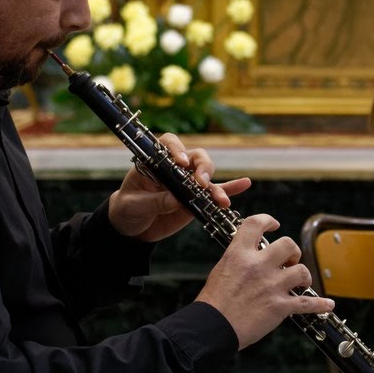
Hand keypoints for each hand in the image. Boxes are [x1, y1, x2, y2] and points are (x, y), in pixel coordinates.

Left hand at [107, 133, 252, 242]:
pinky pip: (215, 191)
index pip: (168, 144)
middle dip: (202, 167)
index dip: (176, 149)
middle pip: (195, 157)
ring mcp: (188, 183)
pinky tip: (244, 184)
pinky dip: (230, 188)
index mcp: (155, 161)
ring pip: (207, 176)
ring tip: (221, 201)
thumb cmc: (128, 209)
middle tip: (201, 183)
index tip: (180, 163)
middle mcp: (175, 168)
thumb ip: (155, 201)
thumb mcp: (135, 205)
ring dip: (215, 186)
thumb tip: (176, 199)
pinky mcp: (196, 199)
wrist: (132, 228)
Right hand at [197, 215, 333, 347]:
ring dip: (304, 276)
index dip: (268, 220)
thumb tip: (252, 257)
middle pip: (288, 244)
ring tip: (301, 283)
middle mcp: (257, 266)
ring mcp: (271, 285)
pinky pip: (307, 303)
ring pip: (302, 271)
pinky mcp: (279, 307)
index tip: (275, 225)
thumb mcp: (222, 271)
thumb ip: (239, 261)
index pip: (256, 224)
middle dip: (293, 252)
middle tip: (291, 261)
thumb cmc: (213, 303)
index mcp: (239, 254)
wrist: (212, 328)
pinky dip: (320, 304)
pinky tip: (327, 304)